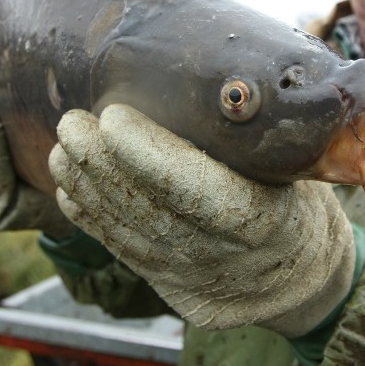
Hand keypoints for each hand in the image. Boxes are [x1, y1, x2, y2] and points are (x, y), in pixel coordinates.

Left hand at [49, 104, 355, 336]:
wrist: (299, 276)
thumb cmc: (296, 201)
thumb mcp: (298, 171)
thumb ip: (255, 139)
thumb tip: (199, 75)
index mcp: (265, 221)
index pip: (197, 190)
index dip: (149, 155)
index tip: (114, 117)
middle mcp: (225, 257)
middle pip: (150, 210)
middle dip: (101, 164)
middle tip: (74, 121)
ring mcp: (194, 279)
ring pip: (127, 233)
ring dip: (87, 188)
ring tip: (64, 147)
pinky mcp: (171, 289)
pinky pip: (123, 252)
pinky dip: (92, 218)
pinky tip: (70, 186)